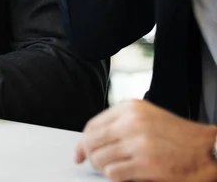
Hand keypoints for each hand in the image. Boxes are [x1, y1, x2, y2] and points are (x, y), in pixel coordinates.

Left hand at [76, 99, 216, 181]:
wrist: (207, 149)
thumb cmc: (176, 135)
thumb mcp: (145, 117)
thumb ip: (119, 123)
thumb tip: (89, 141)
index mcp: (129, 108)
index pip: (92, 125)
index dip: (82, 141)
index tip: (79, 152)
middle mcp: (131, 123)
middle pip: (92, 142)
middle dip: (89, 156)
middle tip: (92, 164)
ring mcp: (138, 143)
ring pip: (100, 159)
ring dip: (102, 168)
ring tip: (112, 169)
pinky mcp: (147, 164)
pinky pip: (114, 173)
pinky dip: (115, 177)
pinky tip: (124, 176)